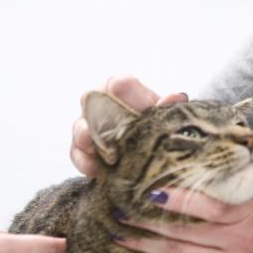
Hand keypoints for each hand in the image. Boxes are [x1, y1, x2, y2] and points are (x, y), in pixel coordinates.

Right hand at [70, 75, 187, 176]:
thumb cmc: (160, 128)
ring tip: (97, 145)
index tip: (134, 99)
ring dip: (88, 136)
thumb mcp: (168, 118)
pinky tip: (95, 169)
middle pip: (91, 99)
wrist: (154, 155)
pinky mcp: (83, 150)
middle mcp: (104, 105)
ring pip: (80, 126)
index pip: (120, 83)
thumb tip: (175, 97)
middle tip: (109, 121)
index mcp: (128, 92)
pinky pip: (76, 153)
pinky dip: (84, 161)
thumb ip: (169, 107)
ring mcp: (90, 126)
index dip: (126, 90)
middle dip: (99, 110)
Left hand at [112, 188, 252, 252]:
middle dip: (146, 220)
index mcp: (246, 215)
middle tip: (119, 211)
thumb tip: (174, 186)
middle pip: (183, 229)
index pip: (206, 203)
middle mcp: (239, 241)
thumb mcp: (252, 215)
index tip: (145, 190)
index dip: (174, 197)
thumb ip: (223, 201)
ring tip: (120, 235)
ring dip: (143, 243)